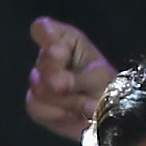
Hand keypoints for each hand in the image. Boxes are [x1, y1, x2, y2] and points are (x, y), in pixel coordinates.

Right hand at [21, 17, 116, 144]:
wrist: (108, 117)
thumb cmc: (107, 88)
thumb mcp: (100, 77)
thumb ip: (79, 78)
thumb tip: (57, 85)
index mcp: (64, 41)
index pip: (43, 29)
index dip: (46, 38)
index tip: (58, 52)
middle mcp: (47, 59)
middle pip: (42, 63)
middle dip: (59, 78)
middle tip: (71, 87)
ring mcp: (39, 81)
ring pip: (39, 89)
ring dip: (67, 101)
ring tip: (87, 107)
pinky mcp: (36, 104)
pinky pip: (37, 108)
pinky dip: (58, 115)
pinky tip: (73, 116)